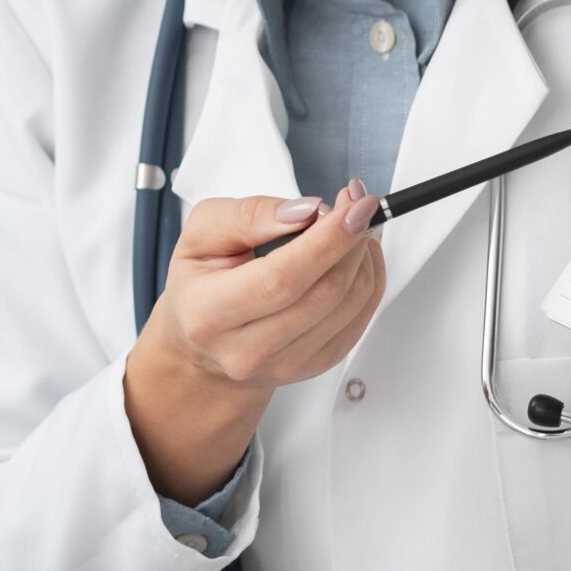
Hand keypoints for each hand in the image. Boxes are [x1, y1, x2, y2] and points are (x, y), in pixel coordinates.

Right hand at [124, 183, 385, 503]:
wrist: (202, 347)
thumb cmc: (200, 286)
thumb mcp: (202, 233)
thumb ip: (249, 215)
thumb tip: (304, 212)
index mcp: (210, 313)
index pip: (282, 278)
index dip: (327, 239)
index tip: (354, 205)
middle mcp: (247, 350)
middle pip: (325, 292)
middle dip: (351, 239)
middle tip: (354, 204)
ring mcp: (286, 363)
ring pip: (350, 304)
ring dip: (363, 256)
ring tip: (350, 226)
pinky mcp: (316, 366)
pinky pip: (361, 320)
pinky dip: (369, 280)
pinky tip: (355, 256)